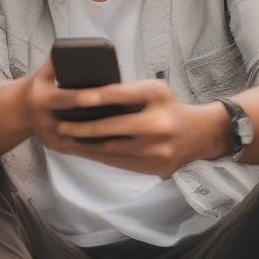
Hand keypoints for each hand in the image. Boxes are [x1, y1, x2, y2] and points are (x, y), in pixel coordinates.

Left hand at [25, 60, 229, 175]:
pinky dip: (99, 156)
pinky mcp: (154, 168)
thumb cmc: (168, 106)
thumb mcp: (153, 90)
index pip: (120, 95)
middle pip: (111, 128)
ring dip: (85, 146)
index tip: (73, 98)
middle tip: (59, 126)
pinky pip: (119, 163)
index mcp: (157, 97)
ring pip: (111, 150)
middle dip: (81, 128)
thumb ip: (127, 92)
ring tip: (65, 141)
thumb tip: (89, 96)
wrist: (199, 134)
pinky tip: (85, 152)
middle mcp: (158, 124)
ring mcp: (156, 150)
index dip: (95, 97)